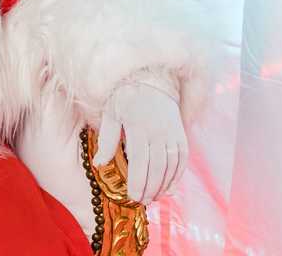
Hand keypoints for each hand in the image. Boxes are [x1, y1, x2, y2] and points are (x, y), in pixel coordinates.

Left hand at [92, 73, 187, 203]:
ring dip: (163, 185)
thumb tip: (99, 164)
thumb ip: (107, 140)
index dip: (137, 181)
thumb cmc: (125, 98)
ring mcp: (172, 133)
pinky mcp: (181, 134)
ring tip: (153, 197)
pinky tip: (169, 187)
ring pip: (171, 166)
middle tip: (142, 202)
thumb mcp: (111, 114)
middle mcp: (158, 131)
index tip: (132, 197)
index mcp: (138, 126)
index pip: (139, 161)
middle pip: (156, 167)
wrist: (150, 80)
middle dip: (150, 188)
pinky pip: (182, 159)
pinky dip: (177, 175)